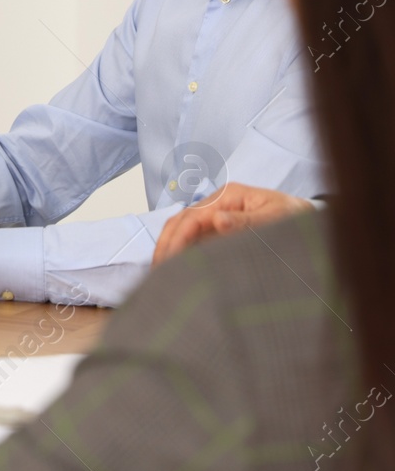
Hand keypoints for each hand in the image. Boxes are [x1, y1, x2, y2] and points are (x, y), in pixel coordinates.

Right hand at [154, 183, 313, 264]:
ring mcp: (216, 217)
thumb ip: (247, 221)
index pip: (191, 216)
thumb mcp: (276, 218)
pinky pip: (194, 242)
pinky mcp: (219, 231)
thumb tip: (217, 220)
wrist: (312, 221)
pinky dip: (182, 255)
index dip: (178, 239)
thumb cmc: (297, 217)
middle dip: (166, 245)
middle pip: (180, 222)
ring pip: (182, 232)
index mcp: (228, 196)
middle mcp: (217, 204)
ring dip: (170, 250)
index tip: (170, 261)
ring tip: (161, 275)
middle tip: (158, 272)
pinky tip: (178, 270)